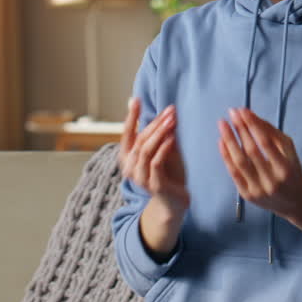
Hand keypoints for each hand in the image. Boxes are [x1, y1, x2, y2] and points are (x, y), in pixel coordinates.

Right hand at [120, 99, 188, 214]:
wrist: (174, 202)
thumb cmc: (168, 174)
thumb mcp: (163, 150)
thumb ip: (159, 133)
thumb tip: (161, 111)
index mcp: (128, 157)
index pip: (127, 133)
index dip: (131, 116)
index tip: (137, 100)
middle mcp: (130, 167)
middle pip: (140, 139)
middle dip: (155, 123)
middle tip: (169, 110)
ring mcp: (140, 177)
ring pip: (145, 150)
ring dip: (159, 133)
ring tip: (172, 120)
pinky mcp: (153, 185)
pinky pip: (155, 163)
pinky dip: (163, 148)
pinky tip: (172, 138)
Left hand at [217, 107, 301, 219]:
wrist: (295, 202)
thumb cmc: (291, 170)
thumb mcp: (289, 150)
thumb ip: (271, 132)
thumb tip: (250, 115)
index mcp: (285, 169)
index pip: (265, 143)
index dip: (253, 125)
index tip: (243, 110)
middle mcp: (271, 182)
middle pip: (251, 151)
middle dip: (240, 129)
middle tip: (232, 113)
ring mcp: (258, 190)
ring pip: (239, 162)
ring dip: (229, 140)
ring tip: (223, 124)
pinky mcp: (247, 195)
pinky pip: (233, 173)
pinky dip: (226, 156)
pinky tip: (222, 141)